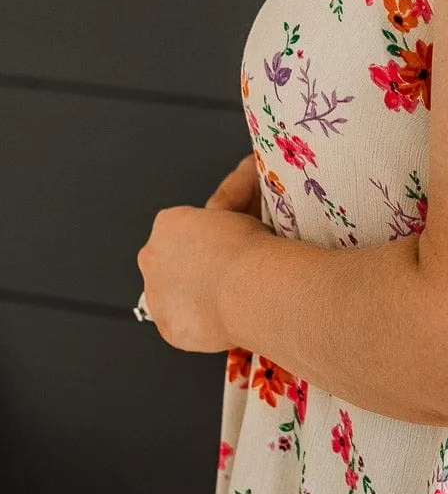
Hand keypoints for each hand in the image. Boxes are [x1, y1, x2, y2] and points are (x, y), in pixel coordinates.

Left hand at [137, 163, 275, 351]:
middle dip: (201, 265)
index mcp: (168, 223)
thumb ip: (237, 196)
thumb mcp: (243, 207)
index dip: (213, 234)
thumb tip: (248, 166)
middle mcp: (152, 256)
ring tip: (234, 298)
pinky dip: (201, 325)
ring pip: (176, 295)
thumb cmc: (249, 245)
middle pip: (175, 261)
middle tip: (235, 271)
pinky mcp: (169, 327)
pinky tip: (224, 320)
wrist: (247, 286)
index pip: (188, 227)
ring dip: (198, 295)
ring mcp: (156, 294)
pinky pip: (185, 325)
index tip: (233, 240)